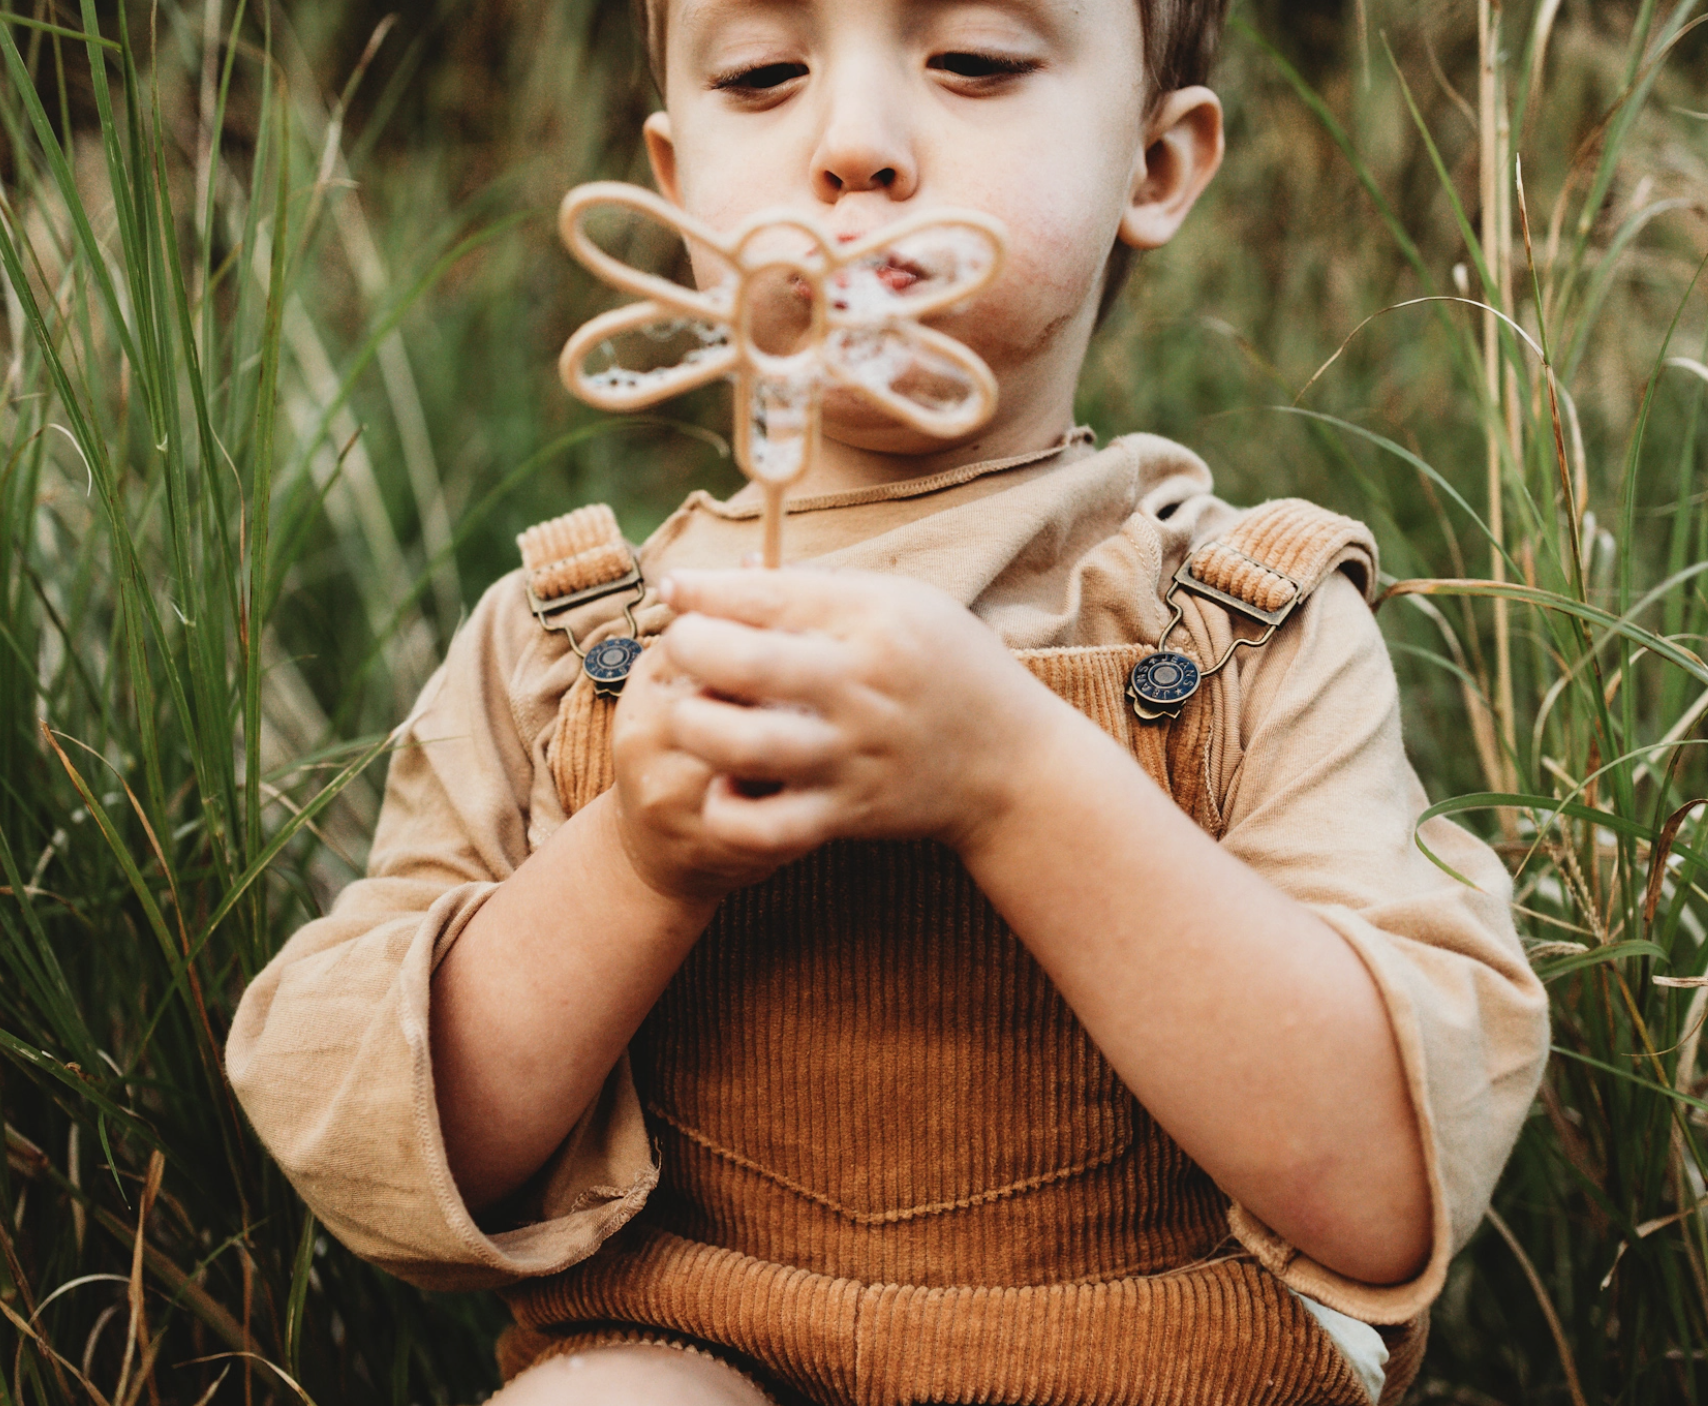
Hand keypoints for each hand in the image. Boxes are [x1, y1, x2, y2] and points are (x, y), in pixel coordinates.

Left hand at [642, 566, 1061, 867]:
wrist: (1012, 766)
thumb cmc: (949, 668)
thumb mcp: (902, 605)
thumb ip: (817, 590)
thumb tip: (731, 573)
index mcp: (873, 622)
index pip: (765, 594)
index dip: (701, 588)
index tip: (675, 588)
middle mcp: (860, 688)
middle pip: (742, 661)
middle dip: (688, 645)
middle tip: (683, 647)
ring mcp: (850, 756)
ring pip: (740, 745)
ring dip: (697, 724)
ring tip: (697, 713)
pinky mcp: (845, 814)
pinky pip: (763, 826)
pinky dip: (727, 807)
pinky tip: (726, 782)